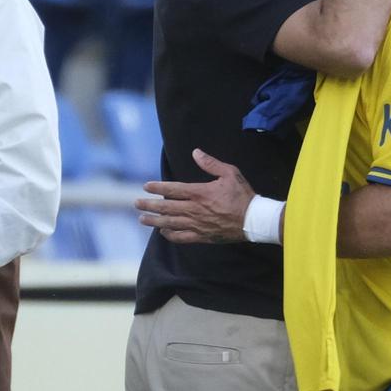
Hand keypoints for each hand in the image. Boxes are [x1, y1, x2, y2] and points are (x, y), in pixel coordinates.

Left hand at [135, 149, 253, 243]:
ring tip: (142, 219)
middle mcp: (194, 209)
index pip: (172, 189)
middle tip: (136, 204)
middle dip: (149, 205)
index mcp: (199, 192)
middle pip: (166, 208)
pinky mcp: (202, 236)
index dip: (158, 188)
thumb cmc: (242, 195)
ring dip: (154, 221)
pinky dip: (170, 235)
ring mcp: (197, 224)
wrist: (253, 220)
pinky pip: (181, 237)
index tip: (146, 186)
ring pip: (170, 223)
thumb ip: (211, 163)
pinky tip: (163, 232)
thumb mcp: (230, 173)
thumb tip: (195, 152)